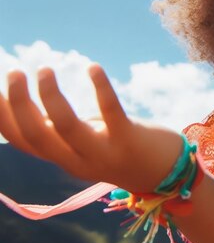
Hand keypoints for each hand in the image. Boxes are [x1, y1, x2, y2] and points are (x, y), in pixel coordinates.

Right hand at [0, 64, 182, 191]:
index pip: (23, 142)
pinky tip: (92, 67)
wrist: (167, 175)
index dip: (3, 118)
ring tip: (43, 69)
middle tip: (14, 73)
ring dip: (51, 97)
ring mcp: (104, 152)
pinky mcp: (129, 140)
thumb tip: (28, 106)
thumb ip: (59, 131)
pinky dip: (100, 89)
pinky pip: (111, 113)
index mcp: (63, 159)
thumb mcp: (84, 145)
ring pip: (66, 128)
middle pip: (37, 137)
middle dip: (19, 105)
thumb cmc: (122, 150)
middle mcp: (78, 161)